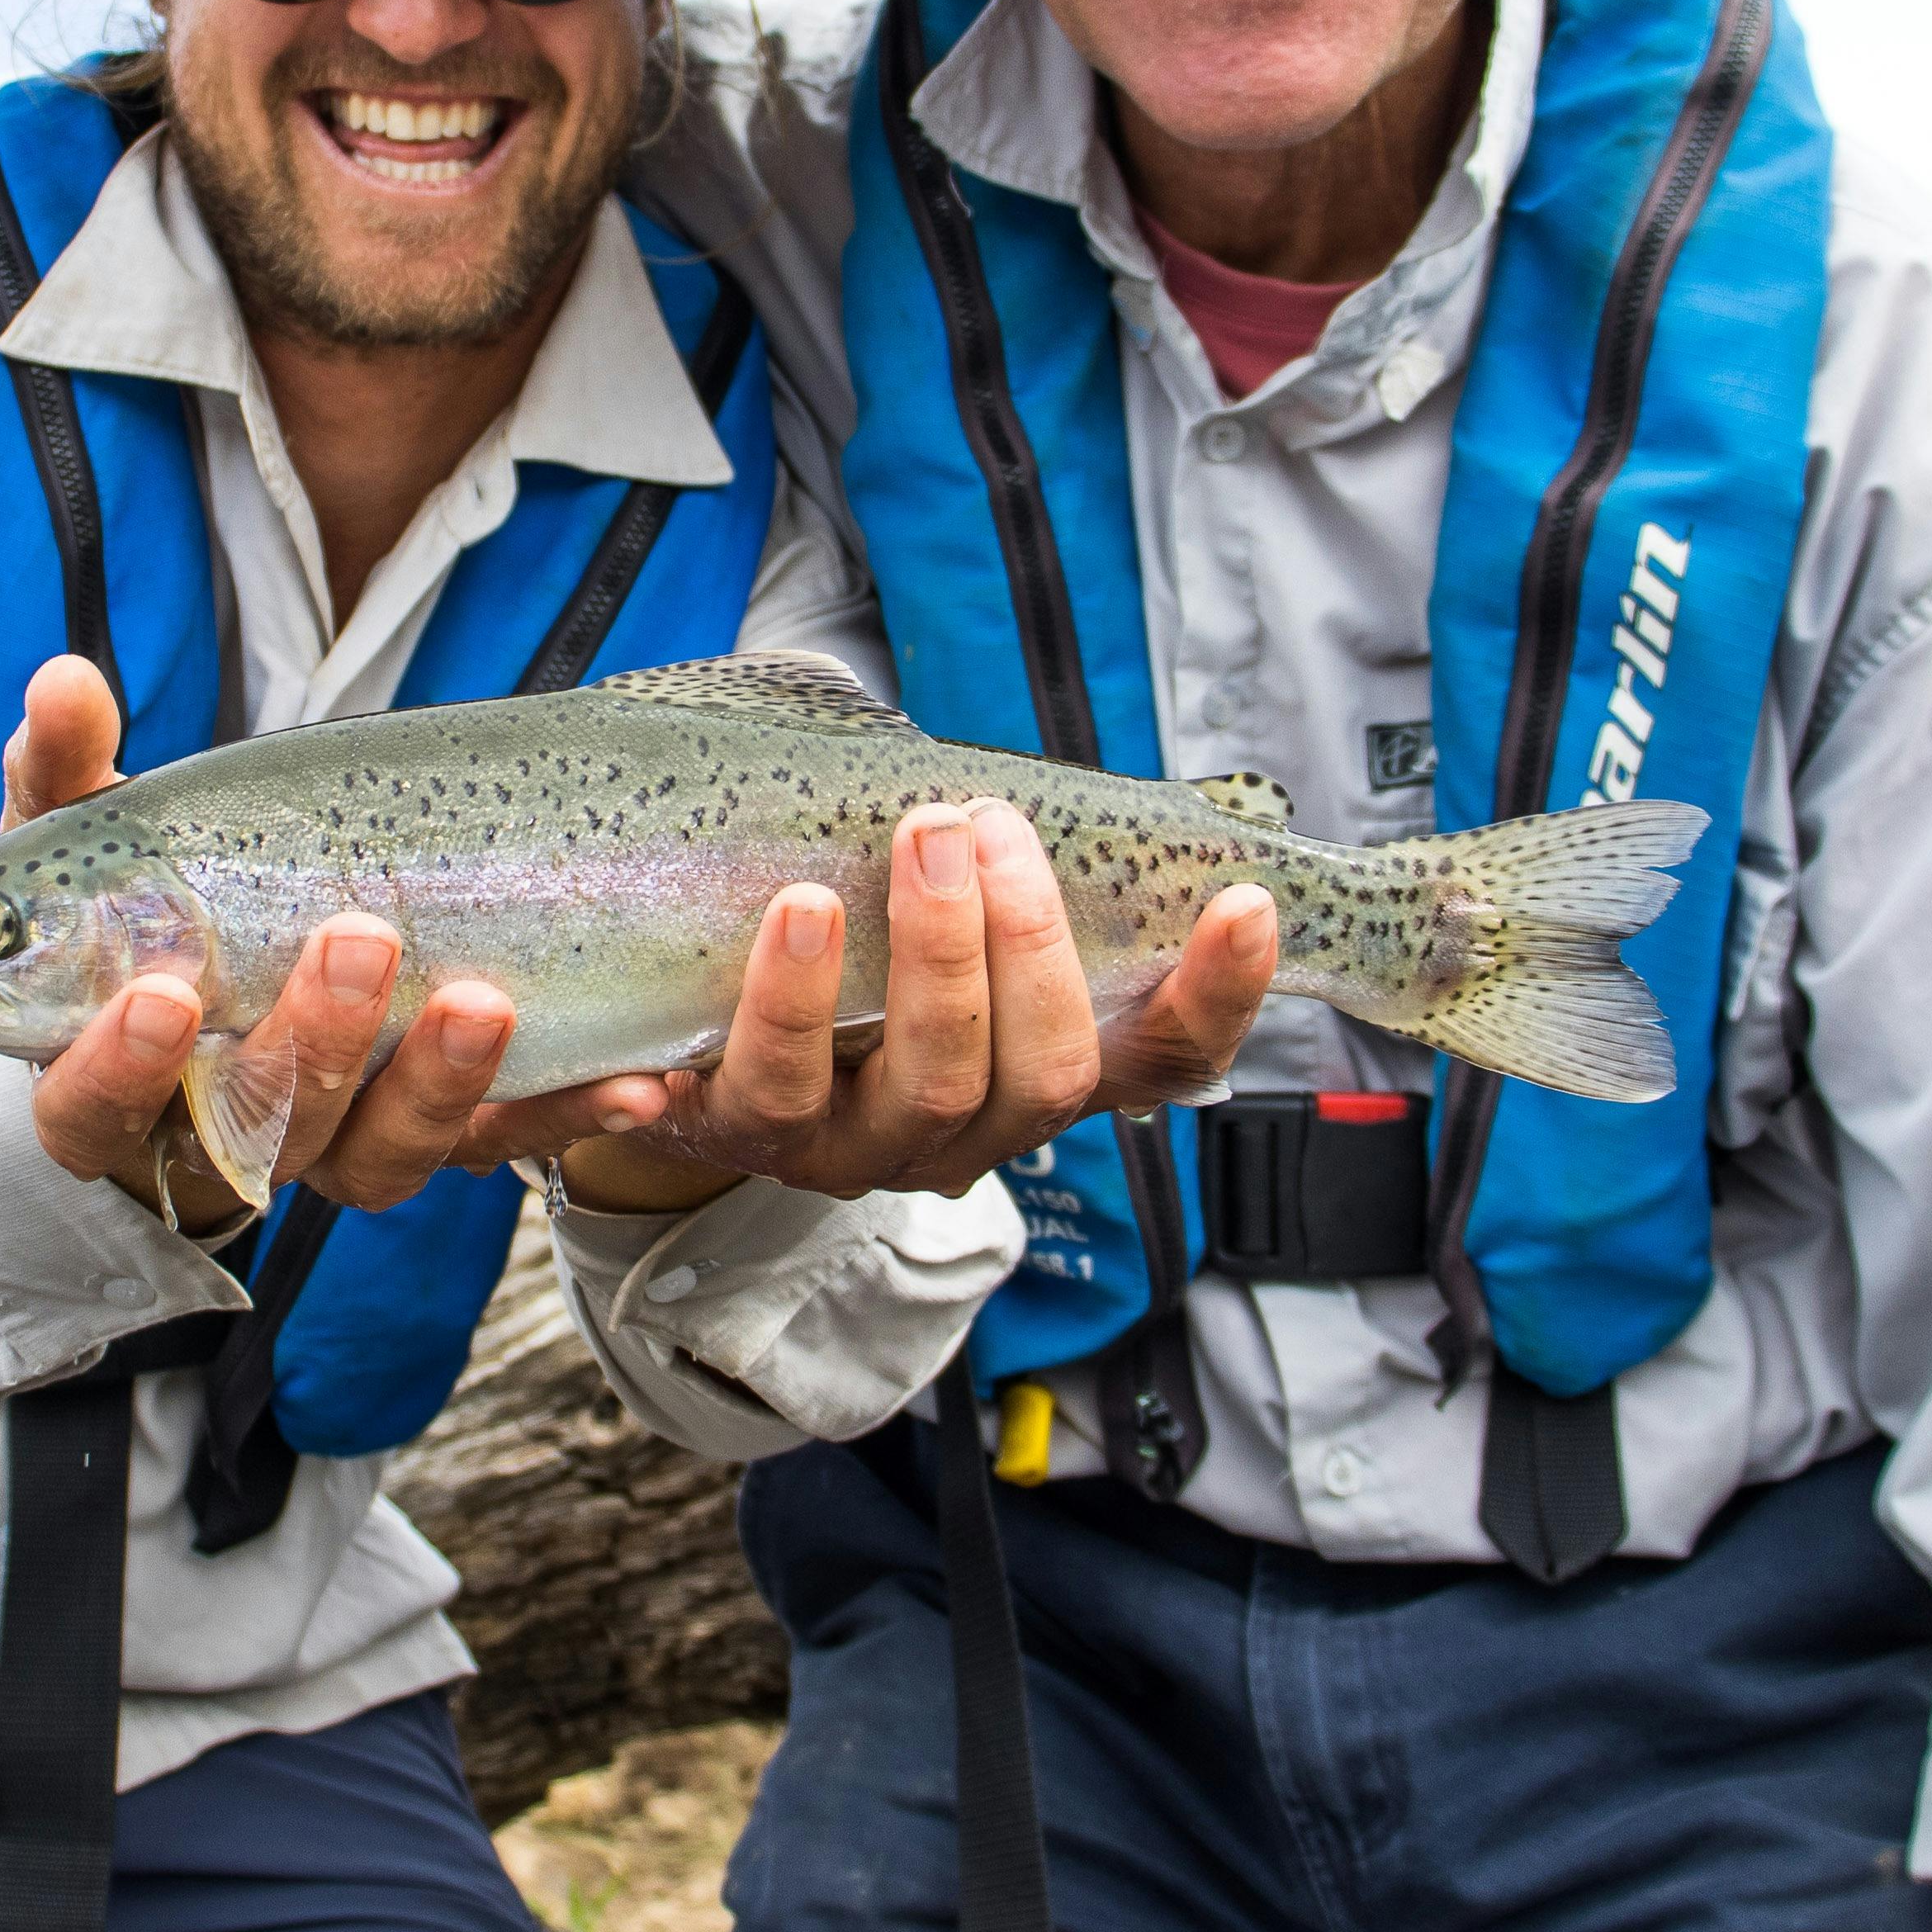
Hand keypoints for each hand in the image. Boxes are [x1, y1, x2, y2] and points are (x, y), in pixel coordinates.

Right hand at [0, 658, 526, 1224]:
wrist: (255, 968)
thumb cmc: (151, 903)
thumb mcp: (106, 833)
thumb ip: (67, 768)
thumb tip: (62, 680)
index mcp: (111, 1078)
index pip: (88, 1108)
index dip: (118, 1069)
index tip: (162, 994)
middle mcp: (226, 1132)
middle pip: (258, 1130)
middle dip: (310, 1045)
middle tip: (357, 943)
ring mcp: (342, 1140)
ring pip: (382, 1153)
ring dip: (437, 1083)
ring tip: (484, 999)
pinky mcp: (444, 1132)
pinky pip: (508, 1143)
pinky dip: (569, 1114)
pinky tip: (638, 1081)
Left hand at [479, 803, 1281, 1209]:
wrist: (683, 1056)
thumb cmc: (838, 956)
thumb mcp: (931, 916)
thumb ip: (994, 863)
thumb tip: (1017, 786)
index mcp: (1035, 1072)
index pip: (1162, 1059)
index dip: (1218, 997)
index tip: (1249, 903)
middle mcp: (966, 1129)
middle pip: (1044, 1073)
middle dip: (1028, 941)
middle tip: (984, 823)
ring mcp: (859, 1145)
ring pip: (927, 1087)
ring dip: (925, 962)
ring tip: (900, 846)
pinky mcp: (746, 1139)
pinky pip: (762, 1097)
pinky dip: (772, 1017)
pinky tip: (775, 934)